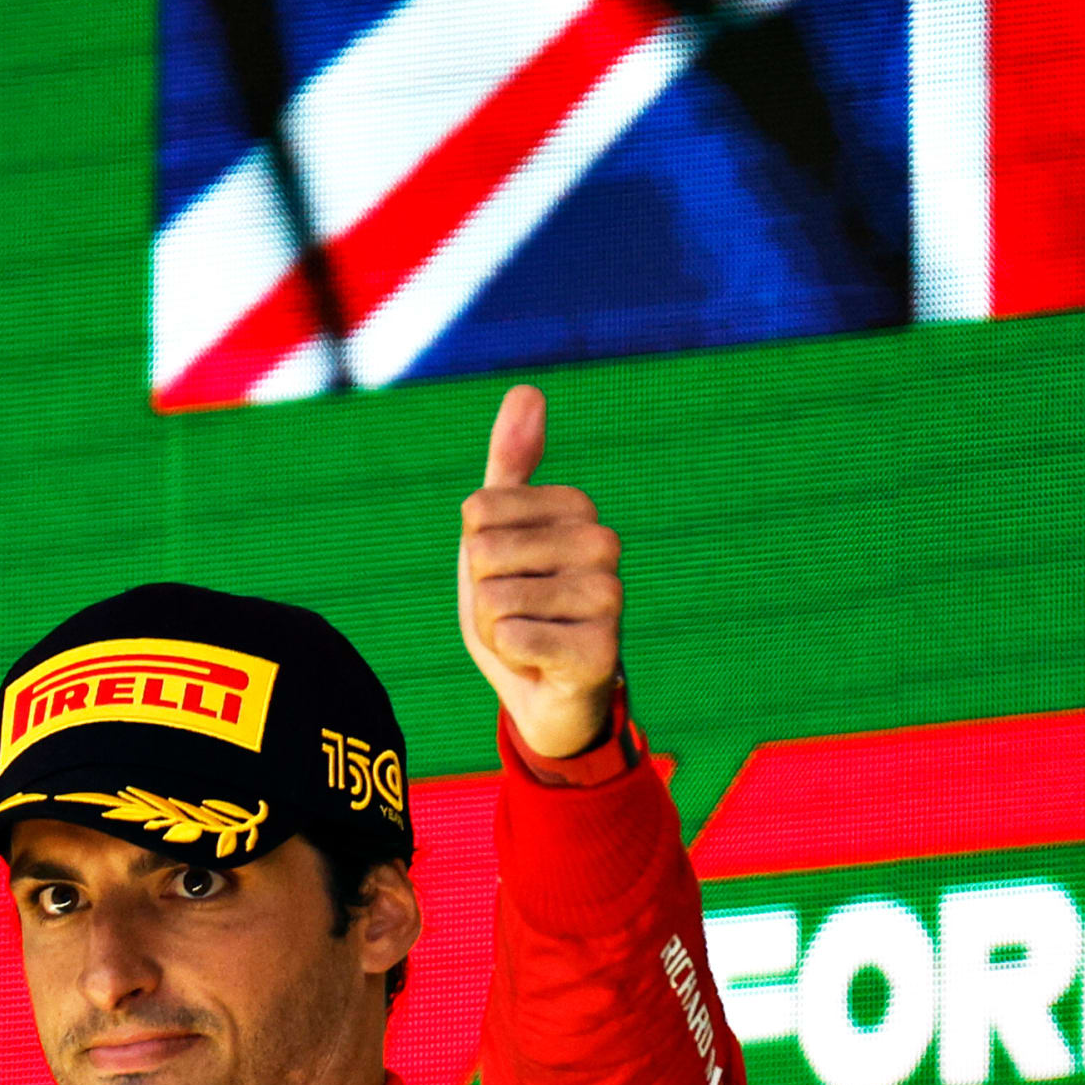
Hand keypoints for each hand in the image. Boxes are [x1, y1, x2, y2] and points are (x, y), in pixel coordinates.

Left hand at [455, 385, 621, 759]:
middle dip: (483, 593)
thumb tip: (527, 390)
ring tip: (528, 639)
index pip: (478, 511)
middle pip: (484, 551)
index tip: (509, 575)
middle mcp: (604, 545)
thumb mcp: (499, 531)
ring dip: (495, 630)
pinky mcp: (599, 650)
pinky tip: (538, 665)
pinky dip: (508, 658)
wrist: (547, 694)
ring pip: (495, 598)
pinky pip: (510, 637)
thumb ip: (511, 463)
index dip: (476, 553)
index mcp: (578, 509)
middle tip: (517, 614)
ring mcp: (608, 598)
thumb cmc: (522, 606)